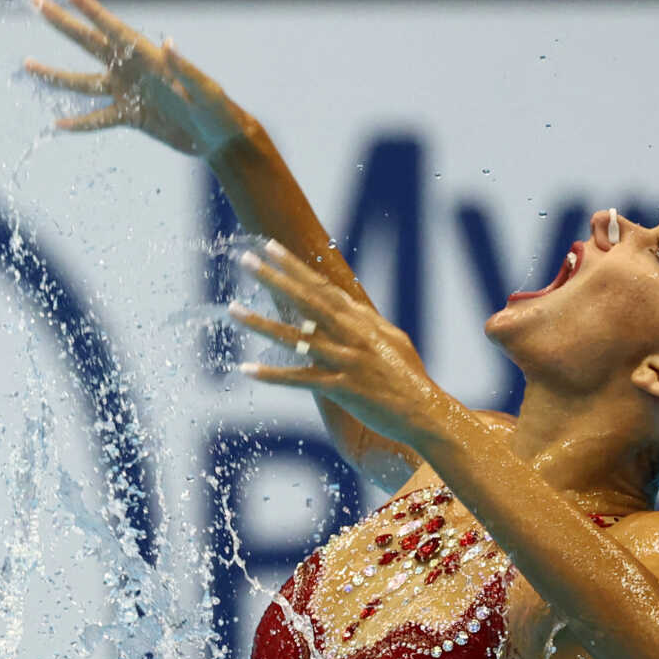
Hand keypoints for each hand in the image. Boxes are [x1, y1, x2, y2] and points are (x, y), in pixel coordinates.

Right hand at [25, 0, 262, 159]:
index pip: (114, 28)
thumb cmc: (219, 111)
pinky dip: (79, 123)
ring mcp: (128, 93)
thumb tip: (170, 44)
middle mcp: (132, 70)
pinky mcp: (131, 117)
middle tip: (37, 2)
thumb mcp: (205, 91)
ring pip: (83, 82)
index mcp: (149, 58)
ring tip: (28, 65)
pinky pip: (98, 119)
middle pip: (89, 43)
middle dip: (62, 23)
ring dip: (55, 75)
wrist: (221, 139)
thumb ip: (186, 69)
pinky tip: (57, 125)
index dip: (92, 9)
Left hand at [234, 241, 456, 448]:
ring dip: (262, 323)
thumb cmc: (406, 376)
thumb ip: (363, 321)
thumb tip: (343, 304)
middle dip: (275, 278)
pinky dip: (273, 375)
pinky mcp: (343, 387)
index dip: (295, 266)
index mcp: (361, 320)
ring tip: (232, 309)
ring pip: (297, 338)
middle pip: (306, 300)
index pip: (322, 286)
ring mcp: (347, 359)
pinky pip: (301, 379)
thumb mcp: (389, 339)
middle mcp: (353, 333)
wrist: (426, 411)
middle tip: (246, 259)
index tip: (269, 246)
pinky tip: (247, 369)